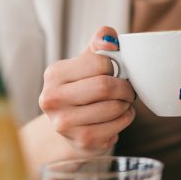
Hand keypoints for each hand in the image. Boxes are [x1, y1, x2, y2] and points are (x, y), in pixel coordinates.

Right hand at [38, 27, 135, 152]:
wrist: (70, 128)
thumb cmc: (82, 90)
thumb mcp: (85, 64)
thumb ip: (98, 45)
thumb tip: (110, 39)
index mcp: (54, 74)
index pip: (99, 62)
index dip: (116, 66)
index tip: (117, 71)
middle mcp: (52, 99)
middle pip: (106, 86)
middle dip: (125, 87)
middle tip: (128, 89)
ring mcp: (64, 123)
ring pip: (114, 107)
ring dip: (126, 104)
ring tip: (121, 102)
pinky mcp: (81, 140)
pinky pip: (118, 124)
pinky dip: (126, 118)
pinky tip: (119, 116)